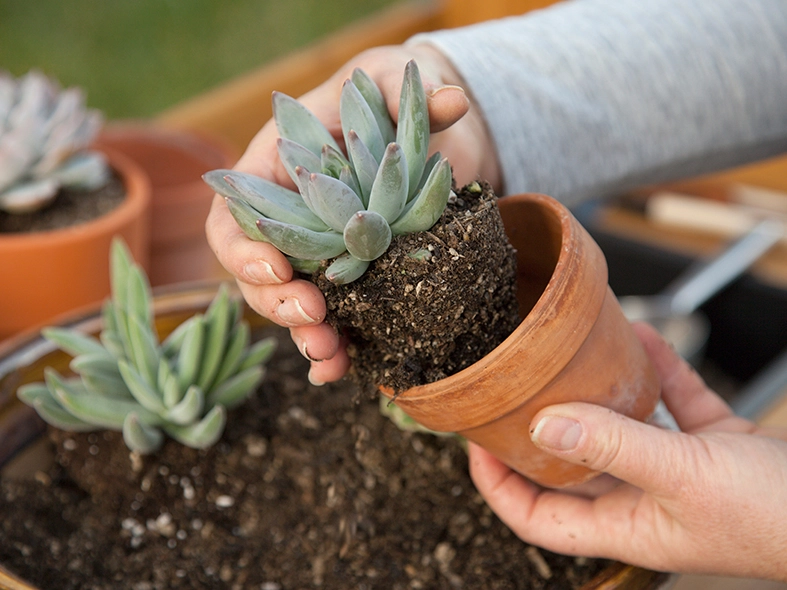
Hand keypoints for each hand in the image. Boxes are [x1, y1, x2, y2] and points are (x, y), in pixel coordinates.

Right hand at [205, 43, 497, 384]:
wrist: (417, 135)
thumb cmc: (387, 100)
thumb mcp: (392, 85)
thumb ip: (405, 92)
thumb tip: (451, 101)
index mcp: (275, 172)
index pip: (234, 216)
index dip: (244, 249)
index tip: (279, 268)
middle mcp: (288, 219)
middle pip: (257, 273)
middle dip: (277, 303)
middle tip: (313, 318)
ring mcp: (317, 254)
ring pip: (291, 305)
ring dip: (304, 336)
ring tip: (331, 356)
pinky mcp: (349, 278)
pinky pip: (331, 318)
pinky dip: (333, 346)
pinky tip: (345, 368)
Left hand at [468, 322, 786, 580]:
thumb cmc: (777, 515)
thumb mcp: (682, 474)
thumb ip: (613, 446)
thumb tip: (544, 424)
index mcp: (628, 526)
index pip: (539, 519)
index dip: (499, 488)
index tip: (475, 447)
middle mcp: (645, 501)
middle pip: (572, 469)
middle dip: (540, 432)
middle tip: (510, 393)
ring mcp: (679, 473)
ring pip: (621, 430)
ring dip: (599, 395)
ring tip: (570, 357)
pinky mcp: (713, 446)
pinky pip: (671, 405)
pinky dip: (656, 374)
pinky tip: (642, 338)